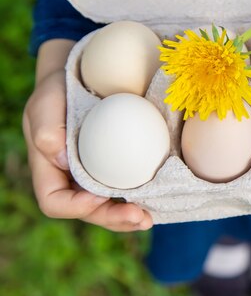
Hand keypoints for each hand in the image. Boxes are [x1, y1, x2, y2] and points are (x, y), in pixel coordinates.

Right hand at [23, 69, 152, 231]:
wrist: (83, 76)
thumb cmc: (58, 88)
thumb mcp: (46, 101)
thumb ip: (46, 127)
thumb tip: (60, 160)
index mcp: (49, 169)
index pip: (55, 201)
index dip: (76, 207)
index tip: (99, 196)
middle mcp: (71, 179)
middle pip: (88, 211)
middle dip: (112, 218)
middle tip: (139, 217)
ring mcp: (95, 175)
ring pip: (109, 206)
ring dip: (129, 217)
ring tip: (148, 218)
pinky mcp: (117, 166)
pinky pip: (127, 188)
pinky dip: (142, 197)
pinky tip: (158, 199)